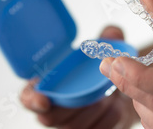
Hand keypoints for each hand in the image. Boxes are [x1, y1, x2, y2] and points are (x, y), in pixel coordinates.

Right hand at [20, 26, 137, 128]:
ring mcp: (70, 123)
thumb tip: (112, 34)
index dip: (32, 100)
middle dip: (74, 106)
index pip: (28, 96)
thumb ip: (108, 37)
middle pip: (52, 118)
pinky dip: (108, 118)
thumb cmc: (104, 67)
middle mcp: (54, 108)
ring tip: (109, 95)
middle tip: (95, 93)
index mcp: (49, 84)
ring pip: (75, 126)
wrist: (124, 88)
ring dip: (96, 110)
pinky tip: (115, 106)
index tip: (43, 100)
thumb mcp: (107, 49)